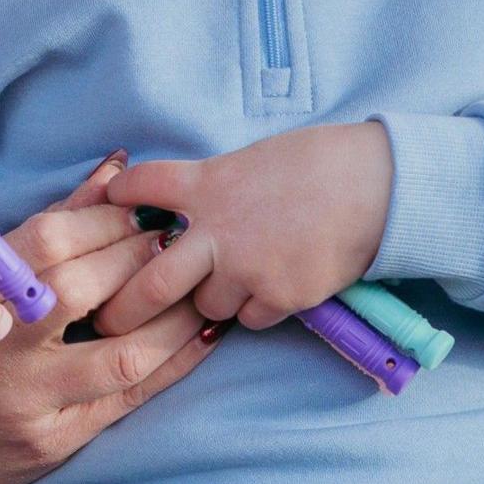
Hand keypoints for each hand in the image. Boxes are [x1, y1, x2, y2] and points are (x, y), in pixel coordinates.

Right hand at [0, 152, 220, 483]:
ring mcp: (27, 398)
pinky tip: (205, 335)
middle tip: (178, 240)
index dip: (104, 220)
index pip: (45, 242)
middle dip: (139, 259)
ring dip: (172, 317)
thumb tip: (118, 169)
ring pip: (118, 355)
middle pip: (78, 292)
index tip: (143, 208)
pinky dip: (175, 364)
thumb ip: (52, 225)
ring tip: (201, 288)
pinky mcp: (56, 440)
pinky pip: (129, 399)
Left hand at [97, 121, 392, 334]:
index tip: (107, 208)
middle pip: (147, 284)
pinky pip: (249, 319)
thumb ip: (210, 187)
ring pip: (203, 306)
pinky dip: (254, 309)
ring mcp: (247, 268)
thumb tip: (184, 206)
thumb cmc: (316, 161)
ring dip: (207, 301)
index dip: (116, 199)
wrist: (376, 185)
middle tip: (107, 323)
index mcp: (205, 184)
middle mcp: (216, 230)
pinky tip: (272, 287)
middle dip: (121, 310)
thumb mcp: (249, 160)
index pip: (139, 188)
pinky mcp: (280, 296)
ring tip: (228, 283)